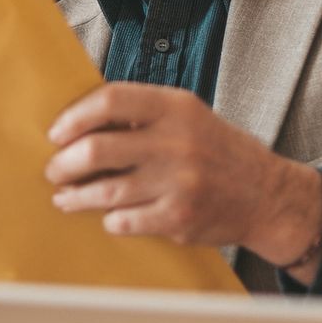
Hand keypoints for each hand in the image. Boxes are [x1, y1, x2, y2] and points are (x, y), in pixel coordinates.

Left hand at [43, 82, 321, 269]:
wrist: (266, 195)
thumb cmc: (219, 152)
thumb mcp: (189, 115)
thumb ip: (143, 113)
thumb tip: (81, 119)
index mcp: (175, 107)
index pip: (109, 101)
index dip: (74, 117)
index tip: (57, 133)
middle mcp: (177, 141)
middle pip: (97, 149)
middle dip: (64, 163)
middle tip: (54, 170)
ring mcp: (178, 182)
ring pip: (104, 191)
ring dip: (75, 196)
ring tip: (64, 197)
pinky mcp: (178, 217)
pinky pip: (124, 221)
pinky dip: (109, 220)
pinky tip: (107, 217)